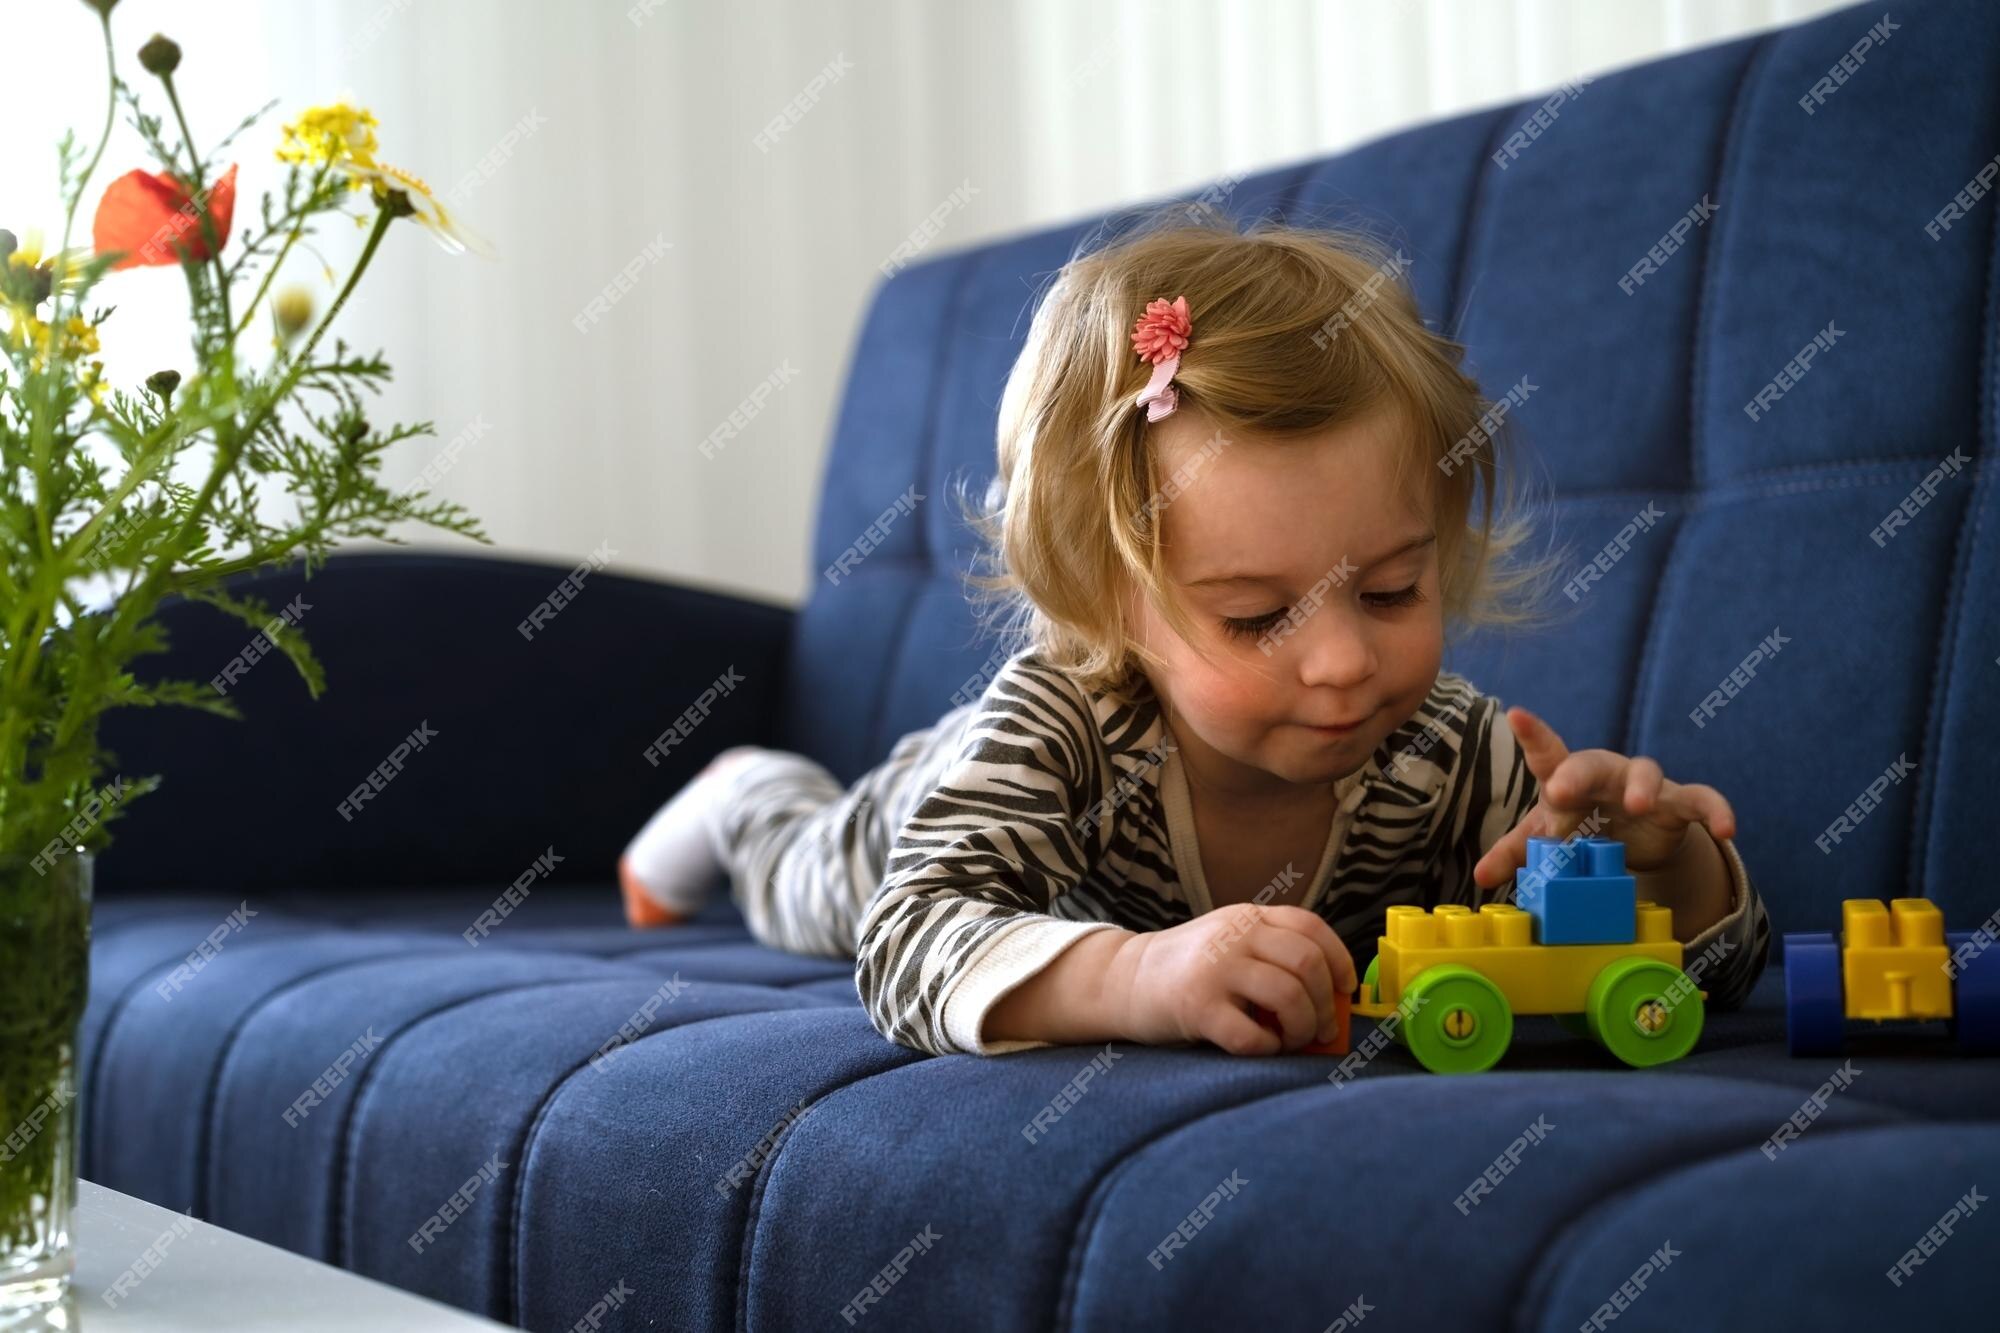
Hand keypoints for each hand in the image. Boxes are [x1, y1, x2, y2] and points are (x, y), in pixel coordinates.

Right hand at [1118, 905, 1355, 1054]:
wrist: (1125, 980)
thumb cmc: (1191, 971)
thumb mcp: (1231, 943)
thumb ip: (1273, 955)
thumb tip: (1333, 1000)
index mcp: (1248, 917)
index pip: (1311, 927)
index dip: (1340, 960)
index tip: (1344, 990)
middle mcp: (1234, 935)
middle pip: (1308, 963)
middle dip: (1325, 1005)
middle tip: (1322, 1030)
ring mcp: (1215, 968)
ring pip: (1289, 998)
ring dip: (1302, 1029)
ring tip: (1292, 1041)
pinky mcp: (1197, 1006)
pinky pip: (1253, 1036)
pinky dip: (1268, 1049)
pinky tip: (1260, 1047)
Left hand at [1471, 706, 1737, 891]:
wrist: (1630, 835)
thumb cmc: (1579, 823)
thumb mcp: (1548, 836)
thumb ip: (1517, 851)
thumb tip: (1479, 877)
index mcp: (1567, 777)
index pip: (1547, 754)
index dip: (1533, 735)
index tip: (1515, 715)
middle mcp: (1604, 774)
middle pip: (1590, 763)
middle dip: (1576, 774)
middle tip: (1559, 789)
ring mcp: (1643, 786)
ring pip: (1644, 772)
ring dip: (1640, 787)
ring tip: (1636, 804)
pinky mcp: (1678, 804)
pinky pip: (1701, 800)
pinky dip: (1716, 811)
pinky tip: (1727, 828)